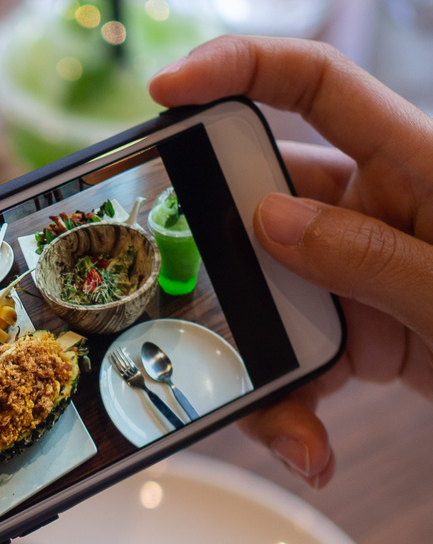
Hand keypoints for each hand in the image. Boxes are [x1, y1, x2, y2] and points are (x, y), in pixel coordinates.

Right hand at [149, 36, 432, 486]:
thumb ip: (369, 254)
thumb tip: (270, 220)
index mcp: (415, 163)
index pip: (316, 86)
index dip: (237, 69)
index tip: (168, 88)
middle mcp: (375, 207)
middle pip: (261, 204)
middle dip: (221, 260)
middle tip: (200, 307)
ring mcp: (357, 270)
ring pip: (264, 295)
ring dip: (258, 361)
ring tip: (282, 421)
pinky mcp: (353, 328)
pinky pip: (290, 354)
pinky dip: (287, 403)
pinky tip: (305, 442)